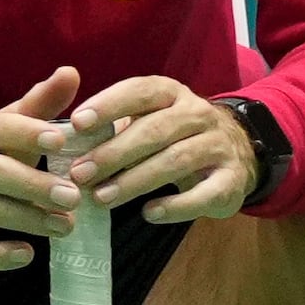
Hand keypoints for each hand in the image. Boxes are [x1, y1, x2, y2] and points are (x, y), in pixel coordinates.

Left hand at [59, 73, 260, 223]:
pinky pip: (203, 194)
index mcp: (172, 93)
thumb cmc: (174, 137)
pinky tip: (148, 214)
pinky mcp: (231, 180)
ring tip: (101, 199)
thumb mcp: (149, 119)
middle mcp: (199, 114)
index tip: (77, 123)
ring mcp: (219, 146)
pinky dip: (175, 206)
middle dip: (114, 153)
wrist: (237, 153)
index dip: (109, 104)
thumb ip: (114, 125)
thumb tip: (68, 139)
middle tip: (79, 174)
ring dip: (134, 181)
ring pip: (175, 161)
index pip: (140, 91)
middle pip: (155, 130)